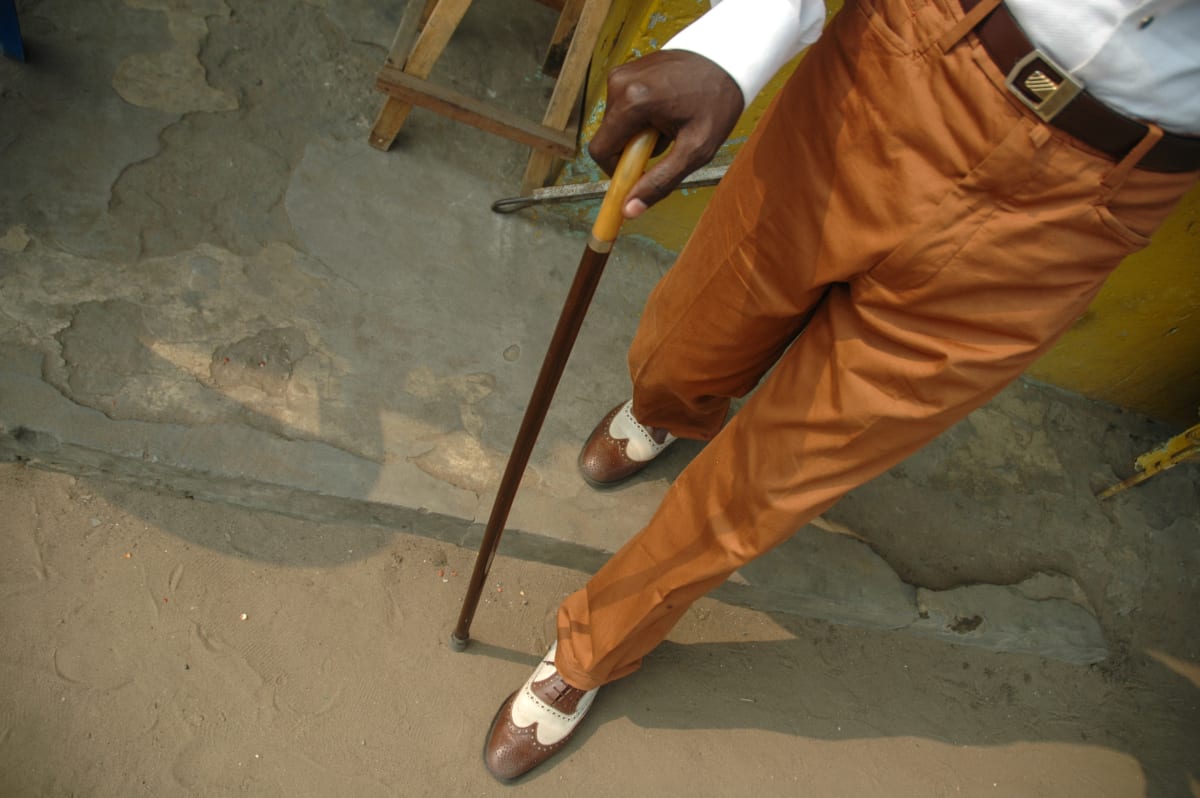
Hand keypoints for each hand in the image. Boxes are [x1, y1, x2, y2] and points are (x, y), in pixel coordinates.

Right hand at [588, 50, 743, 218]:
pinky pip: (624, 107)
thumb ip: (660, 182)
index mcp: (632, 102)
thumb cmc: (717, 102)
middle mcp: (619, 83)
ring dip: (639, 134)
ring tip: (671, 123)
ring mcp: (622, 73)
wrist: (730, 57)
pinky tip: (667, 109)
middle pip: (609, 137)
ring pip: (617, 123)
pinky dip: (642, 117)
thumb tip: (629, 210)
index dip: (617, 172)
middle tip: (668, 143)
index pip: (601, 151)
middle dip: (634, 150)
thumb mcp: (695, 150)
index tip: (639, 177)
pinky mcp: (628, 70)